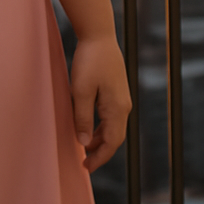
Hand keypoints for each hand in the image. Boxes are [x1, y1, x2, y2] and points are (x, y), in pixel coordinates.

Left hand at [69, 35, 131, 172]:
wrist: (99, 35)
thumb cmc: (89, 61)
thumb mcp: (80, 91)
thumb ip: (82, 117)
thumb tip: (84, 143)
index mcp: (117, 109)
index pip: (111, 142)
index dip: (99, 157)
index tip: (86, 167)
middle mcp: (123, 106)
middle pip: (114, 137)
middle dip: (100, 151)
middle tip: (84, 162)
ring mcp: (121, 98)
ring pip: (113, 126)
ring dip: (99, 138)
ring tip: (84, 147)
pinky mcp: (116, 90)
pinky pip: (110, 115)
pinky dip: (101, 126)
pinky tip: (88, 126)